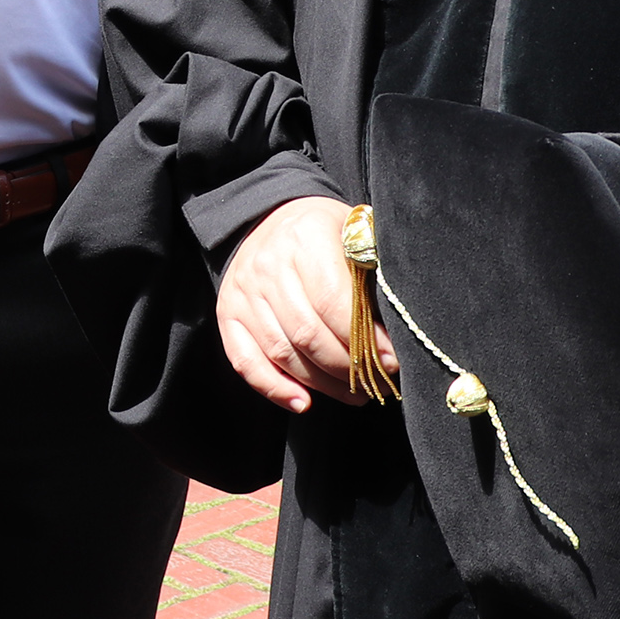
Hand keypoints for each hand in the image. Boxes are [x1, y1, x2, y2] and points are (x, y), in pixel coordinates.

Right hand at [217, 195, 396, 411]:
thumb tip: (392, 334)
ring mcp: (243, 291)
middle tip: (375, 382)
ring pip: (282, 353)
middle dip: (347, 367)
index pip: (332, 302)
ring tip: (353, 394)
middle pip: (308, 334)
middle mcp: (267, 265)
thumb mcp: (354, 235)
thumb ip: (370, 276)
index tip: (390, 361)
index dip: (364, 339)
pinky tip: (302, 402)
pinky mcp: (227, 313)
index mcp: (304, 238)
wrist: (273, 216)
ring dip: (321, 384)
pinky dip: (273, 387)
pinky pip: (245, 361)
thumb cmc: (325, 232)